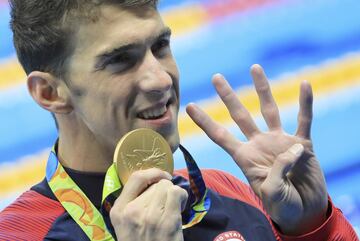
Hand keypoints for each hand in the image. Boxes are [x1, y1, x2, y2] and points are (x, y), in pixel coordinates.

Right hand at [110, 168, 187, 240]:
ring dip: (174, 194)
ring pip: (168, 187)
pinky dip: (182, 198)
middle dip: (164, 190)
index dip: (153, 172)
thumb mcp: (126, 223)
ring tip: (173, 206)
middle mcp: (132, 211)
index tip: (161, 176)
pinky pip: (177, 194)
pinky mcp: (168, 222)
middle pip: (156, 183)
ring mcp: (150, 216)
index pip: (136, 178)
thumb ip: (132, 203)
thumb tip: (152, 181)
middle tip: (166, 204)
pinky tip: (180, 208)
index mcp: (118, 210)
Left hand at [186, 64, 327, 234]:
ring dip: (262, 89)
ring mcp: (280, 141)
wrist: (304, 211)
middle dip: (228, 96)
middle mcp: (259, 144)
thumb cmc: (283, 207)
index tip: (190, 105)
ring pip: (269, 110)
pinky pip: (304, 119)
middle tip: (216, 77)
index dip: (205, 121)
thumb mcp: (273, 195)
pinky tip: (305, 84)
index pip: (220, 136)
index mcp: (244, 157)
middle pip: (240, 115)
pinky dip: (306, 103)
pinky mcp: (302, 143)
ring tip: (254, 68)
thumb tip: (291, 148)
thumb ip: (278, 172)